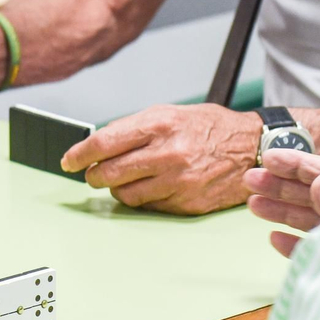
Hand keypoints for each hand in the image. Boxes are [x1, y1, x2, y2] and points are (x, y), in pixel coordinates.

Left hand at [59, 103, 259, 214]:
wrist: (251, 149)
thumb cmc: (210, 128)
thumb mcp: (170, 113)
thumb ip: (134, 127)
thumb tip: (99, 143)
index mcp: (160, 125)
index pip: (105, 142)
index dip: (80, 154)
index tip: (68, 161)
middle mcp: (168, 153)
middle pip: (110, 173)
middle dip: (94, 176)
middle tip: (92, 174)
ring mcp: (178, 181)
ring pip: (125, 194)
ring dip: (117, 189)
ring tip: (123, 180)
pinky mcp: (186, 203)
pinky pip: (148, 206)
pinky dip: (141, 199)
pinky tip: (148, 188)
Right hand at [244, 149, 319, 256]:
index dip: (297, 164)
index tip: (270, 158)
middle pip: (314, 194)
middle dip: (281, 185)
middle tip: (251, 179)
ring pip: (311, 220)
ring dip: (281, 211)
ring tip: (254, 206)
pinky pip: (316, 250)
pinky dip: (294, 244)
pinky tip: (275, 239)